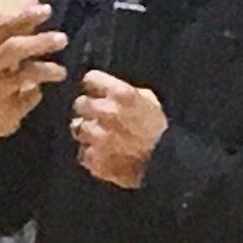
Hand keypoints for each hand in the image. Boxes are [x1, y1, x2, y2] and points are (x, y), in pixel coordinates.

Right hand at [0, 3, 66, 144]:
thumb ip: (16, 24)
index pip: (4, 26)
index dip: (26, 17)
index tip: (48, 10)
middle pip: (13, 48)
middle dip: (39, 42)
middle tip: (63, 39)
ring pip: (22, 74)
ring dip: (45, 70)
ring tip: (62, 71)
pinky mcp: (3, 110)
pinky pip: (26, 99)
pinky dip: (36, 95)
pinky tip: (41, 92)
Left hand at [71, 71, 166, 188]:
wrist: (165, 163)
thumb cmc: (159, 130)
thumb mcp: (149, 101)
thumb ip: (125, 92)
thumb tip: (106, 89)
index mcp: (121, 94)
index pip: (91, 79)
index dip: (94, 86)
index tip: (98, 92)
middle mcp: (106, 113)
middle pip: (80, 103)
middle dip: (88, 109)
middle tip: (99, 116)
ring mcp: (97, 137)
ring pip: (77, 127)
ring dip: (87, 131)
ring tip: (101, 137)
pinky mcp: (94, 159)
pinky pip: (82, 152)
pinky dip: (90, 153)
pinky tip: (103, 153)